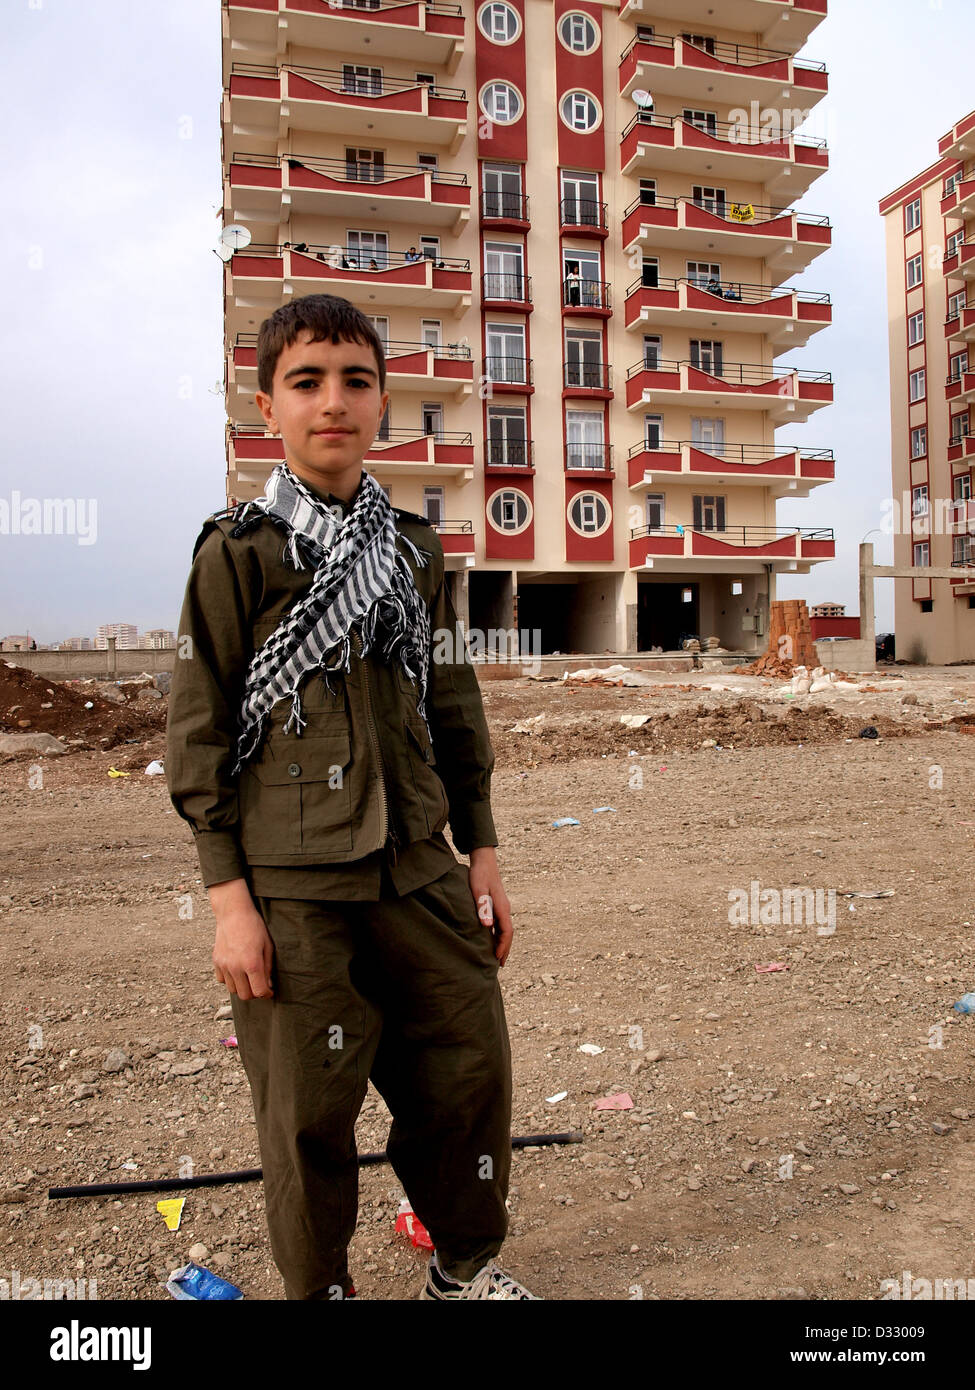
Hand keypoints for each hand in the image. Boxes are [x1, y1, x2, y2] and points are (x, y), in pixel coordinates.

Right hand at [208, 878, 274, 999]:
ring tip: (248, 976)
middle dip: (254, 993)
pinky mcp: (216, 961)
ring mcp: (224, 965)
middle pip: (245, 995)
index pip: (259, 992)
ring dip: (242, 987)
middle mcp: (236, 967)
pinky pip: (222, 980)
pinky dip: (230, 980)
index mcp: (252, 963)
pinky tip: (237, 970)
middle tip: (259, 984)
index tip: (270, 991)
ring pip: (233, 990)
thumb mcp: (268, 946)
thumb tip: (268, 984)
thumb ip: (268, 968)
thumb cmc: (254, 927)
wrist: (233, 913)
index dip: (267, 994)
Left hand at [467, 846, 512, 966]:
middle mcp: (504, 908)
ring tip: (497, 957)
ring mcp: (501, 907)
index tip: (497, 959)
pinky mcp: (496, 904)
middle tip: (501, 965)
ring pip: (504, 929)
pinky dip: (498, 935)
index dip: (503, 946)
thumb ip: (482, 907)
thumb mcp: (478, 890)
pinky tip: (490, 939)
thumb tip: (487, 926)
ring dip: (502, 943)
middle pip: (508, 933)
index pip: (506, 931)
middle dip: (505, 949)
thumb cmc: (479, 875)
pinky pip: (500, 924)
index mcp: (502, 907)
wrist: (483, 860)